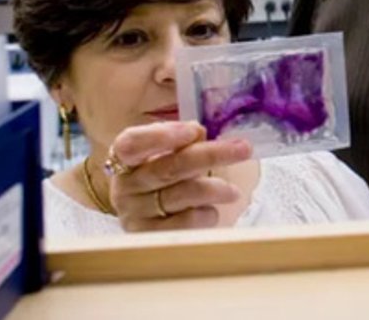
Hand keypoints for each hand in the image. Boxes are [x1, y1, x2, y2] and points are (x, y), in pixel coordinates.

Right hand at [107, 122, 251, 232]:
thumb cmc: (171, 179)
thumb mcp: (174, 155)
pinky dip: (206, 214)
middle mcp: (125, 187)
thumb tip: (198, 132)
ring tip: (234, 192)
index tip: (195, 130)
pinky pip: (185, 223)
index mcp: (126, 160)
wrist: (162, 221)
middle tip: (243, 149)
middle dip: (210, 155)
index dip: (161, 135)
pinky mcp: (150, 238)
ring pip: (181, 195)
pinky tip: (211, 211)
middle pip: (168, 168)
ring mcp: (134, 214)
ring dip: (215, 189)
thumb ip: (184, 141)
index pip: (132, 144)